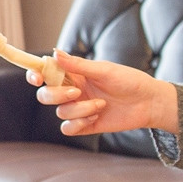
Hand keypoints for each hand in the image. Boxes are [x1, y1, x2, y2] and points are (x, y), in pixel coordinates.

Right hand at [28, 50, 179, 135]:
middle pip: (45, 96)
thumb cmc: (129, 81)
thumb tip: (54, 53)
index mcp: (74, 74)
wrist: (148, 102)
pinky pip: (68, 128)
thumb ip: (78, 64)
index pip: (46, 74)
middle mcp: (72, 91)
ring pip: (60, 113)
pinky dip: (79, 123)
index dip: (35, 75)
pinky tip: (96, 117)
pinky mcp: (84, 125)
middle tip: (76, 92)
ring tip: (101, 105)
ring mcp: (78, 109)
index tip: (36, 77)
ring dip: (80, 110)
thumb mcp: (104, 70)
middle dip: (56, 96)